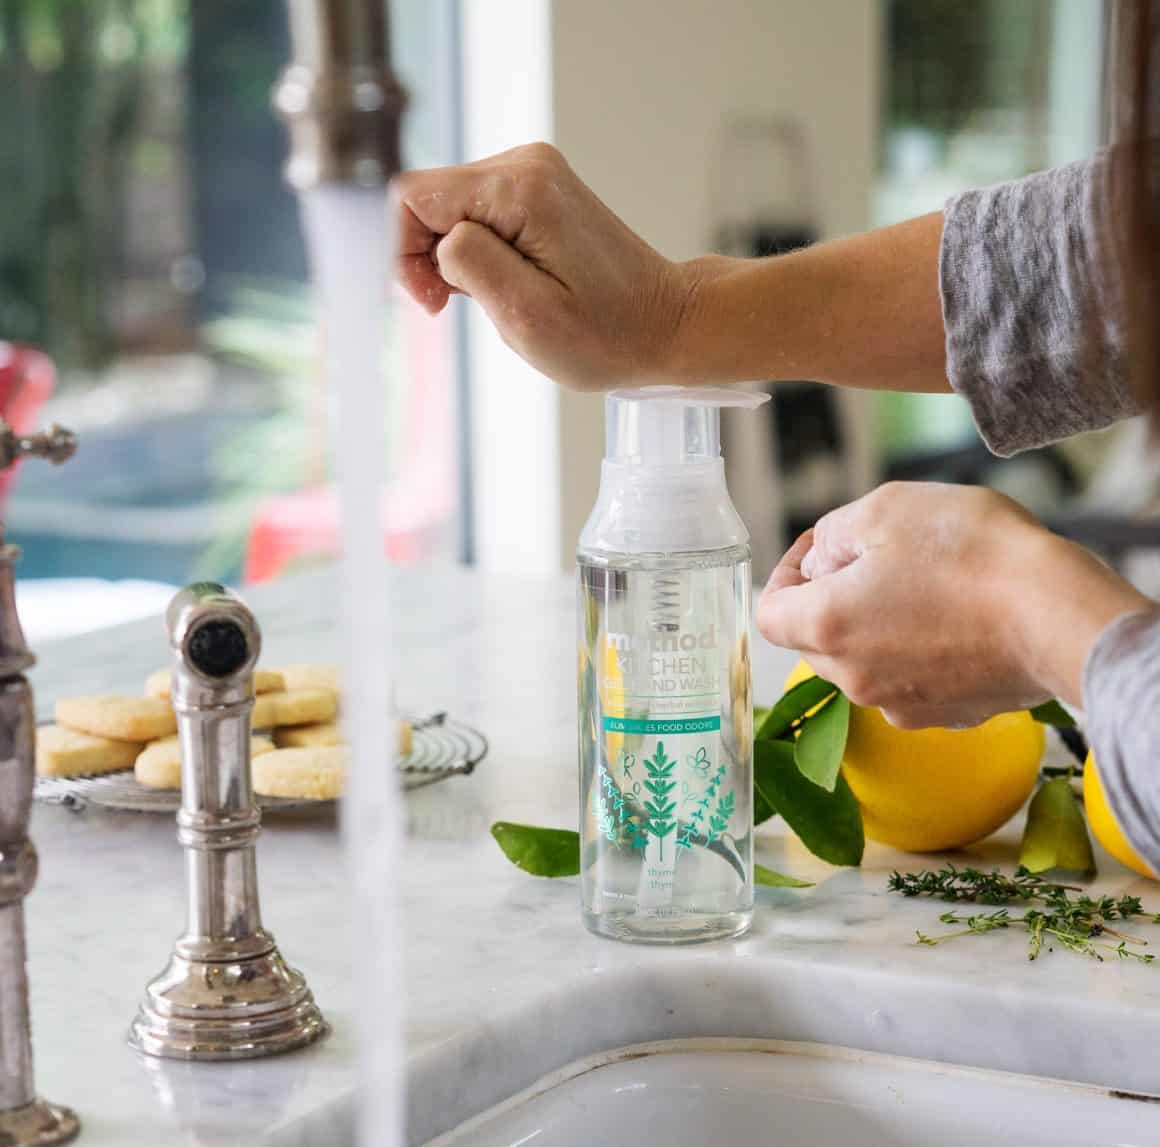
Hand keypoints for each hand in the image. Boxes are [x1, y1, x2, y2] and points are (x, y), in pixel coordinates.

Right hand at [393, 142, 690, 390]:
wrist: (667, 325)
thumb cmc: (606, 335)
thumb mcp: (528, 316)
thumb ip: (469, 264)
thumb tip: (438, 237)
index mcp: (518, 189)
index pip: (412, 196)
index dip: (404, 251)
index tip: (433, 301)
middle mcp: (524, 165)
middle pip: (429, 197)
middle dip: (426, 255)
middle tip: (454, 307)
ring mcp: (534, 174)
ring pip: (450, 206)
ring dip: (452, 257)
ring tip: (487, 300)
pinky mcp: (540, 190)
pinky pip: (478, 212)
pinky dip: (476, 251)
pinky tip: (502, 283)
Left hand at [756, 482, 1151, 727]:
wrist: (1059, 614)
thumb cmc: (971, 552)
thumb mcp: (885, 510)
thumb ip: (833, 534)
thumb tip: (820, 561)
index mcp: (826, 625)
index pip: (768, 614)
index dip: (783, 576)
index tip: (817, 551)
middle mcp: (852, 677)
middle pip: (813, 639)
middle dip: (831, 597)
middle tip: (875, 558)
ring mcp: (898, 703)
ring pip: (862, 662)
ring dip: (875, 625)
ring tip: (923, 584)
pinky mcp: (946, 715)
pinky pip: (910, 681)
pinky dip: (918, 652)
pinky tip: (956, 618)